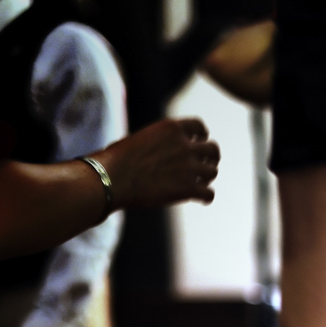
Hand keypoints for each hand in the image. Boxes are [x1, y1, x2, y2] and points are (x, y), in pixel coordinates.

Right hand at [96, 118, 219, 208]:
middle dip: (210, 158)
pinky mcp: (188, 189)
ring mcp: (189, 167)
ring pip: (212, 172)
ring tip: (199, 184)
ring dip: (207, 178)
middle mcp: (185, 145)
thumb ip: (158, 142)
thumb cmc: (116, 160)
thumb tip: (158, 153)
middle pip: (212, 150)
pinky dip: (207, 197)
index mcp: (172, 128)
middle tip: (205, 166)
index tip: (199, 143)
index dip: (202, 136)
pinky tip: (201, 200)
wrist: (113, 178)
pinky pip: (209, 194)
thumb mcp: (140, 138)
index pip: (199, 127)